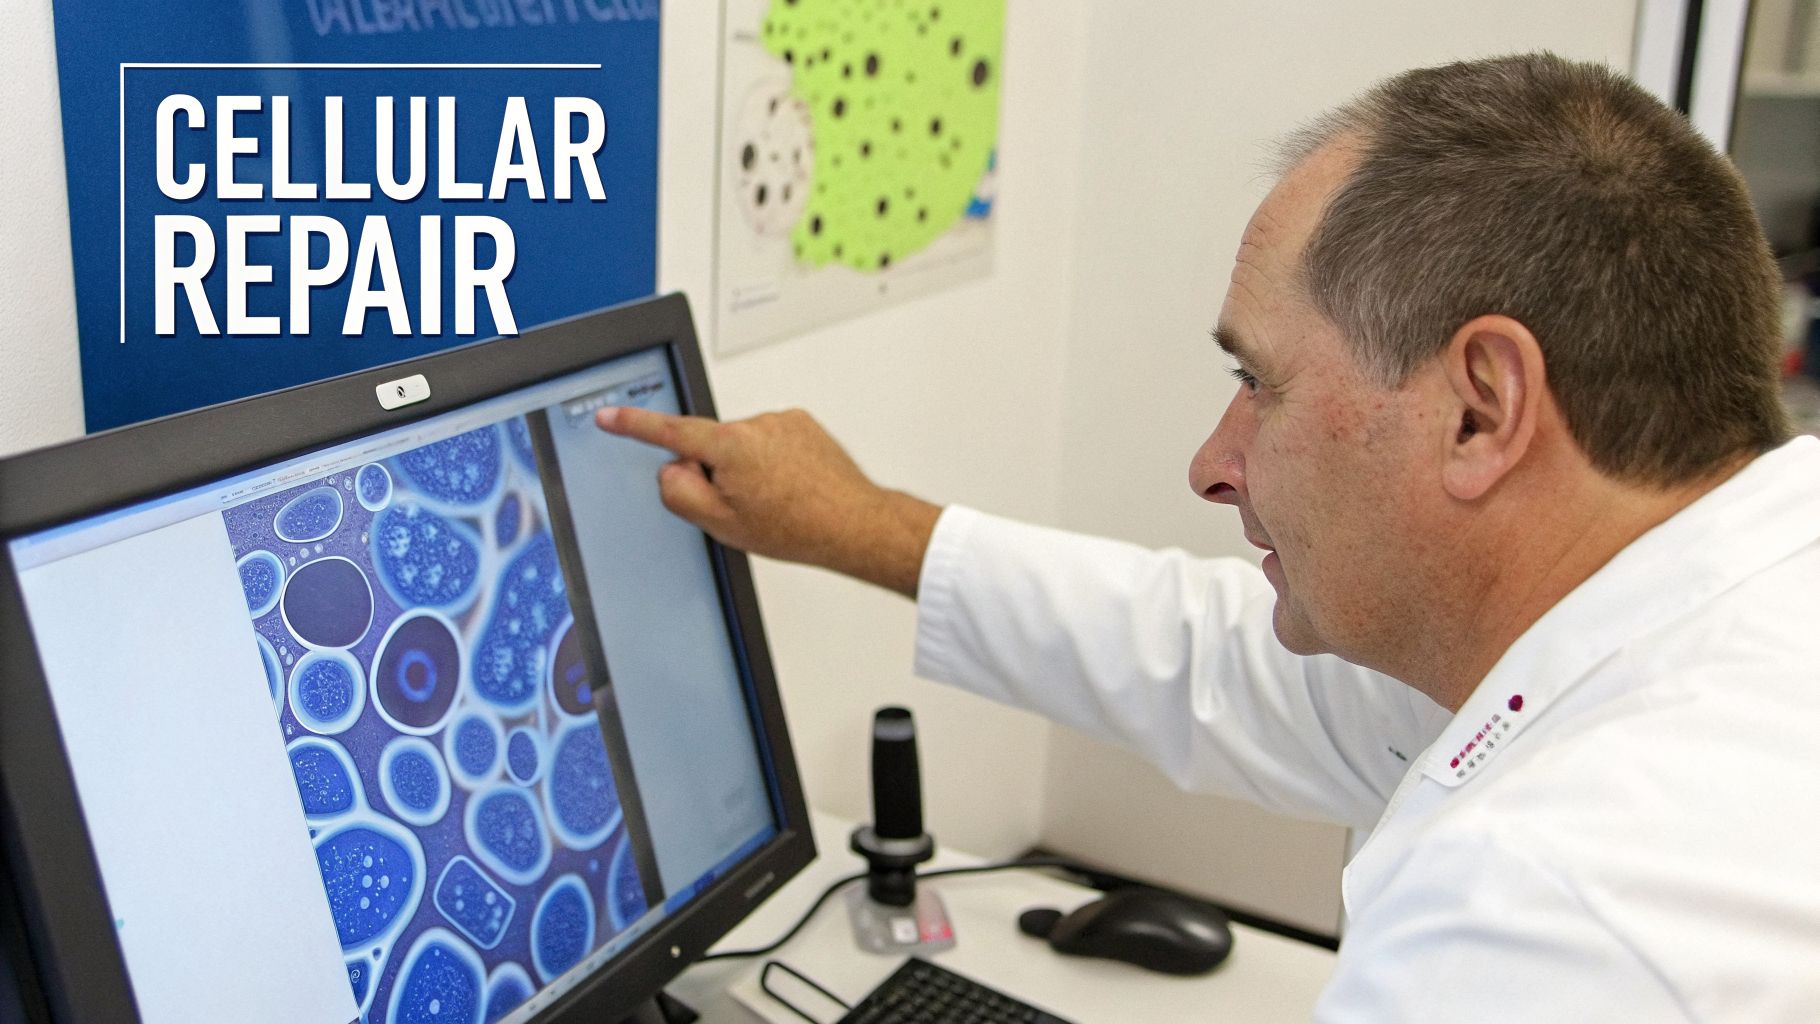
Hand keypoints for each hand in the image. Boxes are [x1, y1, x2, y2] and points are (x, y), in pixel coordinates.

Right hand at [594, 406, 940, 596]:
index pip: (668, 431)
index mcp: (730, 445)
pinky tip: (790, 487)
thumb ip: (680, 492)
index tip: (610, 416)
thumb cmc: (796, 527)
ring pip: (742, 446)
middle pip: (710, 446)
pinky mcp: (803, 423)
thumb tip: (671, 470)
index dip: (632, 425)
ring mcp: (782, 420)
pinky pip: (770, 442)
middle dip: (717, 472)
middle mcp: (756, 424)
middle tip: (745, 506)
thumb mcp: (721, 524)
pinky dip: (772, 462)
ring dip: (749, 469)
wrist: (853, 523)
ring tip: (777, 500)